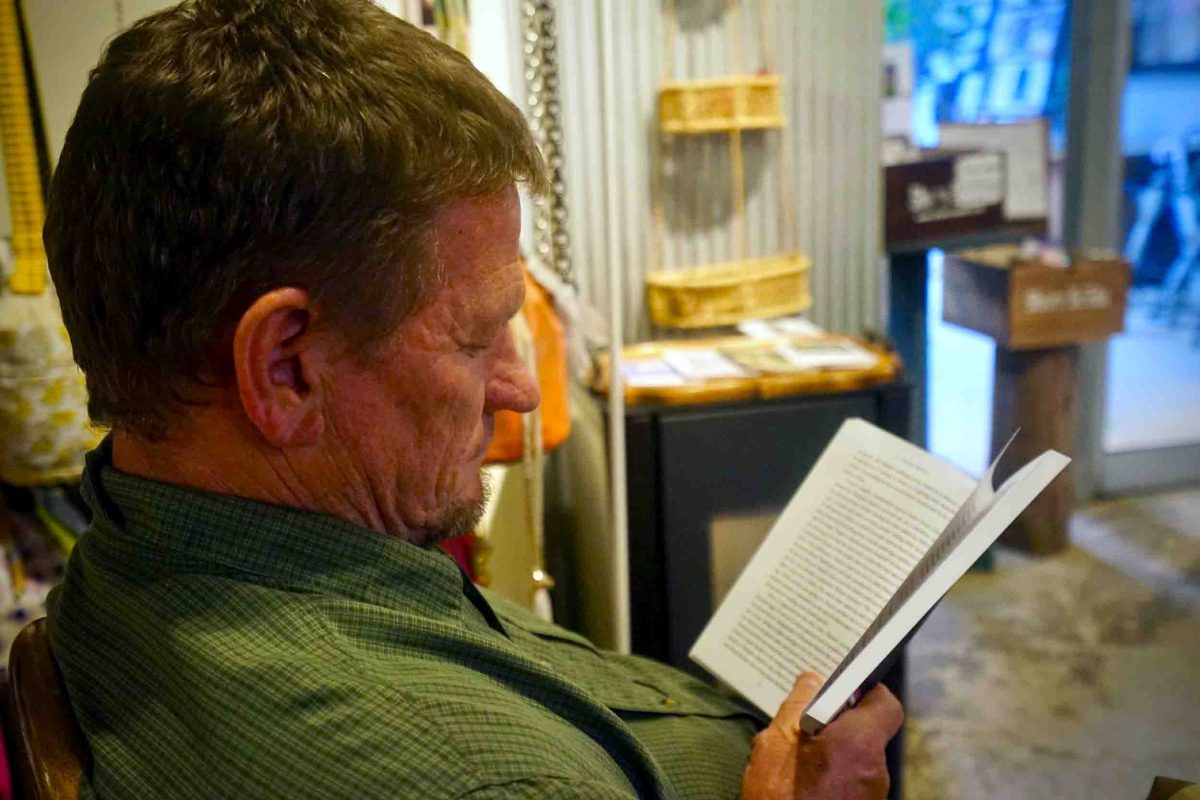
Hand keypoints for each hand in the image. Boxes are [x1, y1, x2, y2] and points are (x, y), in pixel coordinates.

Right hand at [740, 672, 903, 799]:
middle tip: (809, 724)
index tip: (844, 688)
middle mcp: (876, 769)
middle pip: (868, 733)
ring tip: (800, 758)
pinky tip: (806, 782)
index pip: (885, 703)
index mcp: (860, 742)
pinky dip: (834, 778)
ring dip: (835, 754)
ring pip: (858, 760)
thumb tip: (813, 680)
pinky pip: (853, 784)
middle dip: (841, 726)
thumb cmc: (782, 796)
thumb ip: (798, 704)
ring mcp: (872, 794)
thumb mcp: (776, 741)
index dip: (866, 691)